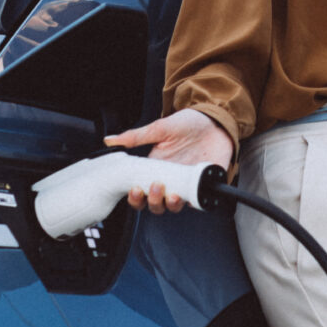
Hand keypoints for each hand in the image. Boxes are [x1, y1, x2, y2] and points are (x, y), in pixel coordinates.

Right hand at [103, 108, 235, 214]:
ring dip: (171, 205)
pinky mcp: (204, 184)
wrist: (216, 120)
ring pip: (174, 206)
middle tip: (156, 187)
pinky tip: (191, 196)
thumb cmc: (188, 124)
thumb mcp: (160, 128)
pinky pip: (198, 201)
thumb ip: (136, 136)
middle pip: (156, 204)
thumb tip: (110, 140)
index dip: (136, 197)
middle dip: (153, 201)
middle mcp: (170, 179)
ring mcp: (187, 183)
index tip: (135, 189)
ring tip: (173, 195)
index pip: (141, 192)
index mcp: (155, 168)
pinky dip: (194, 202)